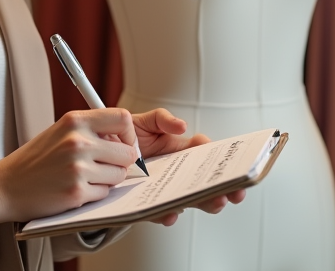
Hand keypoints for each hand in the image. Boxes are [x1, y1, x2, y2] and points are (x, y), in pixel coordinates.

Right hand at [0, 109, 138, 227]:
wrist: (6, 186)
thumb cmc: (34, 160)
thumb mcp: (60, 131)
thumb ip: (90, 129)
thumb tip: (123, 137)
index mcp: (74, 121)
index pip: (123, 117)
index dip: (129, 134)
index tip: (124, 143)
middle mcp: (77, 141)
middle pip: (127, 151)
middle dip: (121, 161)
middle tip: (105, 165)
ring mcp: (77, 168)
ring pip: (119, 175)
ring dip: (108, 179)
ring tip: (86, 177)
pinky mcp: (76, 192)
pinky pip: (105, 193)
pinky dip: (95, 194)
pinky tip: (76, 189)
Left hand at [131, 108, 248, 226]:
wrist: (100, 151)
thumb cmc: (124, 135)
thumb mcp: (144, 120)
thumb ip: (163, 119)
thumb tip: (181, 126)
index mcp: (180, 152)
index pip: (205, 156)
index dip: (220, 159)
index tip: (227, 162)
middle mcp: (176, 172)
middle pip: (205, 182)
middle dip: (224, 187)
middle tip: (234, 191)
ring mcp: (163, 189)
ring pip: (190, 200)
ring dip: (204, 202)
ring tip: (214, 202)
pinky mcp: (147, 202)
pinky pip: (160, 212)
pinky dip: (167, 214)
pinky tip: (170, 213)